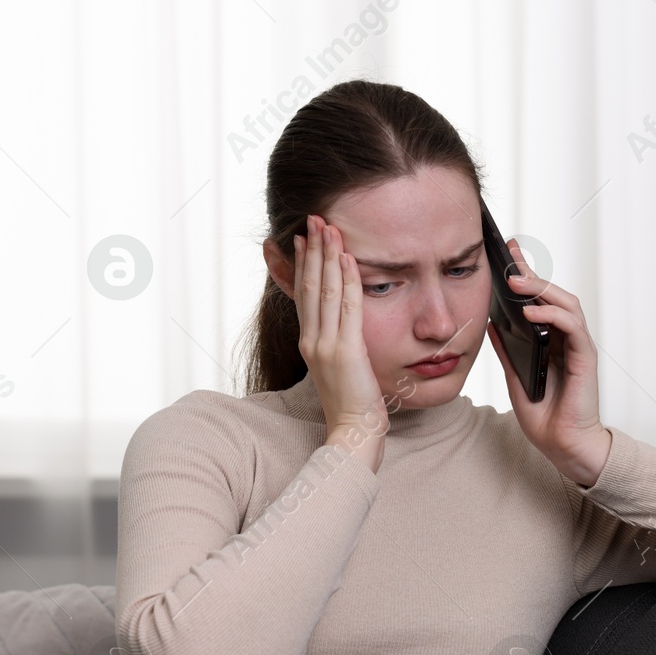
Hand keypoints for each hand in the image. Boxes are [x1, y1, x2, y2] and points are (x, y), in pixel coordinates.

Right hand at [292, 215, 388, 454]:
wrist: (352, 435)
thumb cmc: (352, 408)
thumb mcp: (340, 372)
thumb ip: (338, 349)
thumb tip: (343, 334)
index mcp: (310, 344)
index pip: (303, 295)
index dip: (303, 264)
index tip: (303, 239)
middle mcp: (312, 341)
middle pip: (309, 285)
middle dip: (313, 249)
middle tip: (313, 219)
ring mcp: (326, 345)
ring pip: (324, 290)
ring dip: (327, 255)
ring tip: (327, 227)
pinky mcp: (345, 351)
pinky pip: (346, 307)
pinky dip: (347, 279)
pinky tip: (348, 257)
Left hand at [484, 239, 612, 485]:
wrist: (563, 446)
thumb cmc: (545, 416)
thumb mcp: (515, 378)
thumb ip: (507, 351)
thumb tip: (490, 323)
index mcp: (552, 341)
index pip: (540, 300)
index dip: (527, 275)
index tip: (509, 253)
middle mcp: (567, 339)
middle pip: (554, 295)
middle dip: (532, 273)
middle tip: (511, 257)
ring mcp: (578, 347)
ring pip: (566, 304)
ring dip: (541, 290)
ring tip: (516, 282)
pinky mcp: (585, 358)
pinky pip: (573, 327)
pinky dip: (553, 315)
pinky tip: (532, 311)